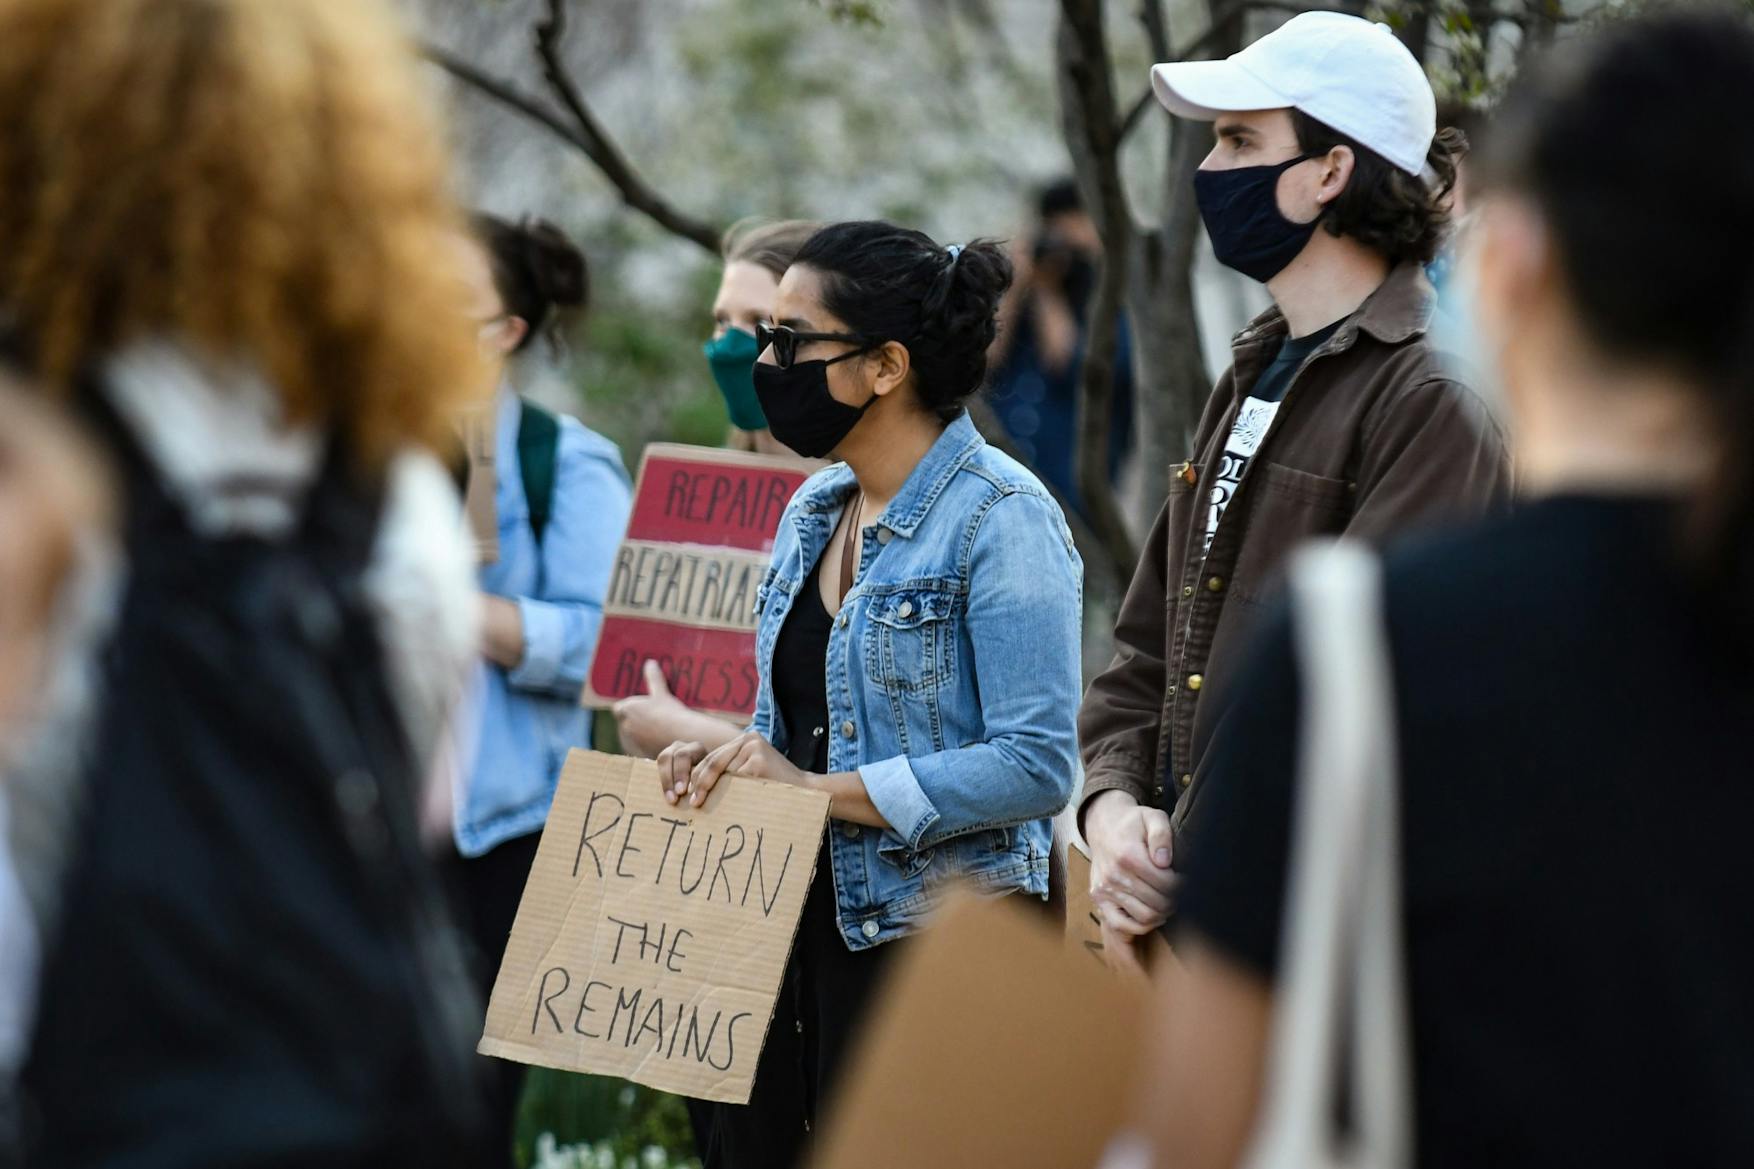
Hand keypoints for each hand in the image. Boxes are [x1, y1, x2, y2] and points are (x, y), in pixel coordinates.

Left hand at [614, 661, 693, 758]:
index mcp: (626, 708)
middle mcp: (623, 725)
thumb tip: (650, 663)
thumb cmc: (669, 711)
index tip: (642, 710)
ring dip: (637, 734)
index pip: (619, 708)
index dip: (629, 709)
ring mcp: (629, 741)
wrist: (680, 734)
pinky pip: (637, 748)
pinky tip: (657, 742)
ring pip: (630, 736)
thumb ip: (653, 678)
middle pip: (624, 722)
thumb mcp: (661, 693)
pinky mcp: (637, 753)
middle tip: (652, 720)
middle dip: (634, 721)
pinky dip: (643, 745)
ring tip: (656, 731)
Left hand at [660, 731, 808, 807]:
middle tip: (692, 803)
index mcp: (745, 740)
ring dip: (711, 790)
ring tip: (700, 805)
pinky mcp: (759, 761)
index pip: (713, 757)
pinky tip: (725, 804)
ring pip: (723, 772)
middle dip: (700, 783)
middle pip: (714, 762)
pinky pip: (736, 780)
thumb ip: (731, 772)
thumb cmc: (774, 787)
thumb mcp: (750, 773)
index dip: (697, 776)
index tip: (688, 794)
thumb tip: (696, 787)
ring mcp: (754, 748)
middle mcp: (748, 739)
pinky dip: (729, 793)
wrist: (806, 792)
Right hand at [1085, 789, 1179, 935]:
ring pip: (1145, 917)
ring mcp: (1105, 890)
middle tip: (1182, 893)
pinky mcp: (1099, 899)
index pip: (1167, 884)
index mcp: (1129, 855)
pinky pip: (1122, 925)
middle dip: (1176, 900)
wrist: (1103, 826)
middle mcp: (1114, 875)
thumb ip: (1162, 835)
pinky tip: (1153, 912)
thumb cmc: (1133, 823)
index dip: (1184, 885)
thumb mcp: (1153, 817)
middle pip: (1159, 903)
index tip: (1188, 880)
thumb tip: (1164, 862)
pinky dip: (1142, 925)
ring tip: (1169, 901)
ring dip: (1163, 913)